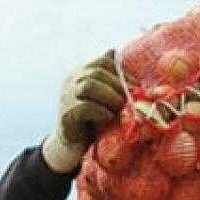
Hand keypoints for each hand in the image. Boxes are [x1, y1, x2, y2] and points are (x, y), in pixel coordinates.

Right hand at [42, 50, 128, 173]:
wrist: (72, 147)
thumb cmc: (92, 120)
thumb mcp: (103, 97)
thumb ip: (109, 78)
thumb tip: (114, 52)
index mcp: (80, 74)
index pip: (102, 62)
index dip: (121, 72)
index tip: (132, 86)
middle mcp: (71, 83)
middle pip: (96, 72)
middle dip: (117, 85)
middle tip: (127, 99)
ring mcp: (66, 98)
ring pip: (88, 85)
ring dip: (110, 96)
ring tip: (119, 107)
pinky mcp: (67, 116)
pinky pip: (85, 107)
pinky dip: (101, 111)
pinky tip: (108, 118)